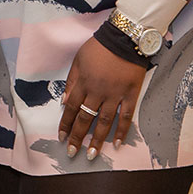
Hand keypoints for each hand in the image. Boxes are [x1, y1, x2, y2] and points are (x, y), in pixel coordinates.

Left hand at [58, 35, 145, 160]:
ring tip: (92, 154)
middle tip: (72, 153)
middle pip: (85, 118)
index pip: (71, 108)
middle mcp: (97, 92)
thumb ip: (71, 82)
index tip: (62, 137)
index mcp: (83, 84)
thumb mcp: (78, 61)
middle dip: (77, 137)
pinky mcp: (130, 95)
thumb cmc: (98, 48)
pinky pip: (126, 116)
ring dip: (97, 139)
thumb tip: (64, 102)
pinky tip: (117, 143)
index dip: (65, 124)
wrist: (124, 39)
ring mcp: (115, 95)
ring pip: (104, 122)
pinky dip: (122, 130)